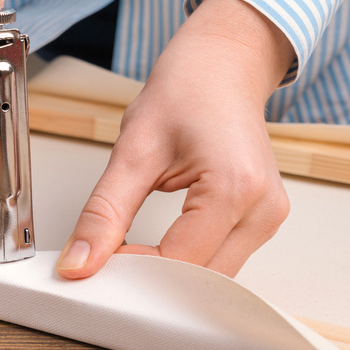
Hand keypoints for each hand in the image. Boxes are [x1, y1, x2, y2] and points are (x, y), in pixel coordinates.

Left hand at [56, 0, 294, 278]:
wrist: (221, 66)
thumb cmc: (186, 92)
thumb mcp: (132, 151)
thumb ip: (104, 214)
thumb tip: (79, 263)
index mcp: (234, 187)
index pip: (178, 263)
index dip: (132, 272)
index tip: (98, 264)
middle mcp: (263, 209)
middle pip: (201, 282)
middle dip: (153, 283)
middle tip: (110, 266)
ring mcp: (270, 217)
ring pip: (214, 279)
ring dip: (171, 277)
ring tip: (133, 254)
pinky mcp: (264, 219)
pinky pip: (222, 261)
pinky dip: (187, 263)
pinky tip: (159, 251)